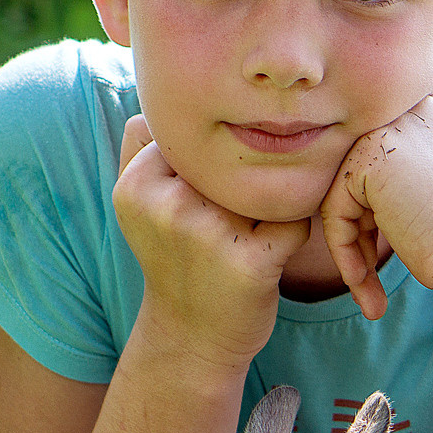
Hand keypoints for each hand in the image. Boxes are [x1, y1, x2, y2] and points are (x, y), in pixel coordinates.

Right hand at [112, 115, 311, 364]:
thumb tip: (160, 93)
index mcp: (138, 184)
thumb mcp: (139, 203)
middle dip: (250, 178)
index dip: (219, 162)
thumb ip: (140, 145)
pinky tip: (274, 251)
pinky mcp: (249, 263)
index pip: (202, 138)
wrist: (191, 340)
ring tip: (253, 233)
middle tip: (239, 216)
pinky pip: (295, 219)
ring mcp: (207, 234)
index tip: (210, 195)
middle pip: (238, 158)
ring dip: (274, 201)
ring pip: (269, 184)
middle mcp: (167, 205)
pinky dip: (294, 231)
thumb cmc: (176, 259)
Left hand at [319, 90, 432, 319]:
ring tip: (366, 283)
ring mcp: (394, 128)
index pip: (377, 156)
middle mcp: (416, 110)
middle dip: (359, 226)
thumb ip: (398, 169)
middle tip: (368, 274)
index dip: (374, 210)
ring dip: (350, 245)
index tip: (381, 252)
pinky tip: (364, 282)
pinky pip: (335, 208)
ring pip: (342, 191)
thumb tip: (345, 179)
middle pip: (358, 172)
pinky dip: (344, 250)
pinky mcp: (373, 156)